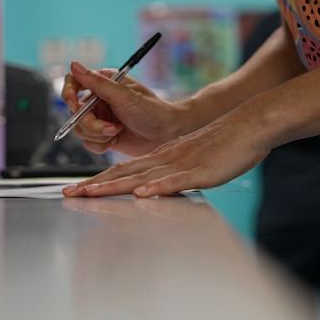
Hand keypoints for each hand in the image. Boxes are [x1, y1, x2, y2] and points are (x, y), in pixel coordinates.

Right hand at [61, 60, 184, 156]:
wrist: (168, 134)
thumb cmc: (151, 111)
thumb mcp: (123, 95)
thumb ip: (97, 83)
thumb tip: (74, 64)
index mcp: (103, 83)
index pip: (74, 82)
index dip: (68, 93)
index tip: (73, 104)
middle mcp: (99, 99)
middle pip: (75, 112)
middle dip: (91, 124)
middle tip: (111, 128)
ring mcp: (100, 118)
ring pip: (80, 129)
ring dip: (98, 134)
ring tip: (117, 132)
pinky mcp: (104, 135)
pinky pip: (88, 142)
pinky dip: (100, 145)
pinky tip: (116, 140)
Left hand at [62, 109, 270, 197]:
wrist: (249, 126)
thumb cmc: (224, 146)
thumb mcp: (192, 161)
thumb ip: (172, 173)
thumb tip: (153, 187)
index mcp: (163, 157)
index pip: (124, 169)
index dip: (99, 180)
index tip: (77, 190)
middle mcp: (166, 159)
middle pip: (125, 172)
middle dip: (95, 184)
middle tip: (70, 193)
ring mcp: (182, 164)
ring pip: (143, 176)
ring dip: (115, 185)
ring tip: (92, 192)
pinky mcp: (201, 171)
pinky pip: (176, 180)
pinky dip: (157, 187)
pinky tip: (142, 193)